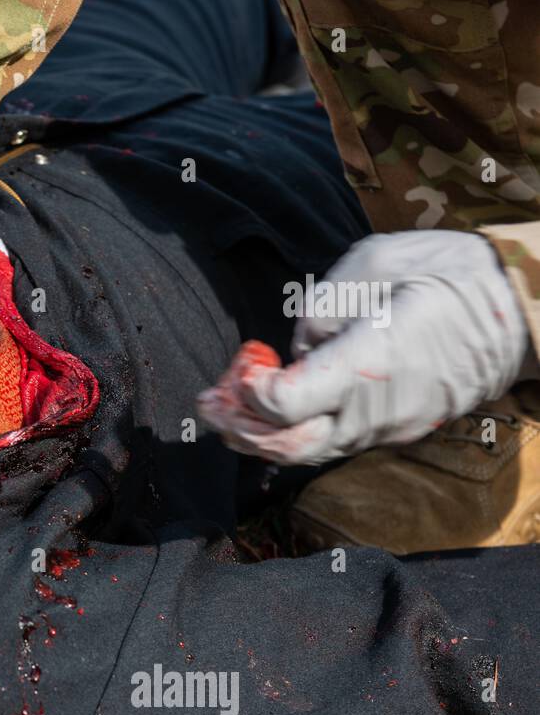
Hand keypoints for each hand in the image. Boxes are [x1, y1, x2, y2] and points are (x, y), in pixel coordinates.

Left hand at [198, 230, 532, 464]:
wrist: (524, 308)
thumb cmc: (450, 272)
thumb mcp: (377, 262)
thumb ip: (321, 307)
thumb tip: (295, 347)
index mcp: (372, 362)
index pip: (286, 404)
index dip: (249, 392)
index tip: (243, 364)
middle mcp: (378, 408)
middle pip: (288, 446)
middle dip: (238, 427)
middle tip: (207, 404)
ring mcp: (390, 427)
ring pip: (308, 452)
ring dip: (260, 434)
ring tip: (226, 407)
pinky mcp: (396, 430)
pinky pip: (333, 443)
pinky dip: (293, 433)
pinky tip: (271, 409)